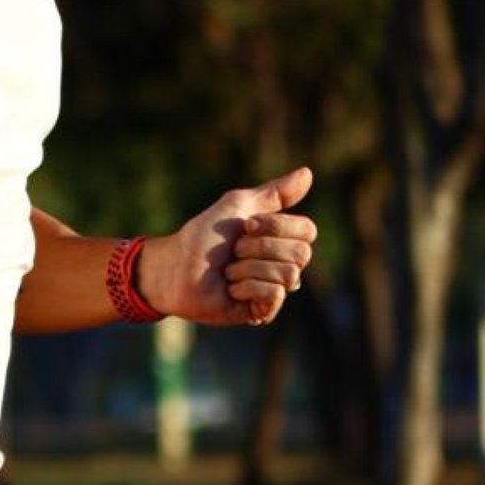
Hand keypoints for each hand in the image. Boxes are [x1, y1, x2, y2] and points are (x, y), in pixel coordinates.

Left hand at [137, 165, 316, 327]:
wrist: (176, 266)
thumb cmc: (204, 236)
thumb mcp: (239, 205)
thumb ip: (275, 193)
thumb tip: (309, 172)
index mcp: (282, 239)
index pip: (308, 231)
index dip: (277, 225)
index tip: (247, 225)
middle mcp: (282, 264)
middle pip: (301, 254)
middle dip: (260, 247)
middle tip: (234, 251)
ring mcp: (274, 290)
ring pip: (287, 275)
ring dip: (248, 268)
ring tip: (228, 272)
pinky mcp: (262, 312)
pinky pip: (274, 295)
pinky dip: (246, 286)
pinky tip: (230, 289)